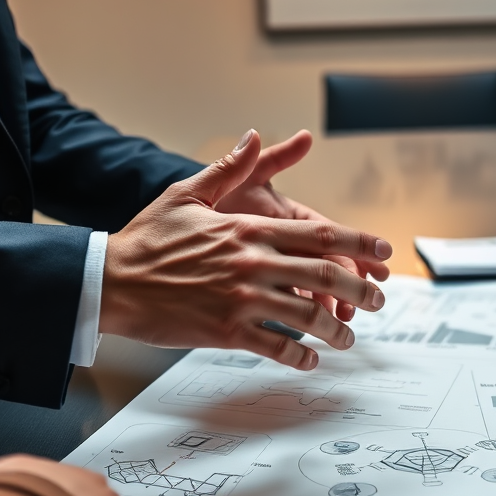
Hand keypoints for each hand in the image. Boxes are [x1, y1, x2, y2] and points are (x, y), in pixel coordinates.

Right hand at [99, 130, 392, 369]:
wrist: (111, 280)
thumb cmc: (148, 237)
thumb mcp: (188, 192)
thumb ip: (229, 168)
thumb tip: (254, 136)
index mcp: (248, 228)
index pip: (318, 234)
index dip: (359, 244)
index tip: (385, 252)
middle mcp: (252, 262)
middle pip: (324, 275)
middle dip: (361, 290)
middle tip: (379, 301)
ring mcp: (240, 298)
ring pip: (306, 316)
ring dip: (336, 328)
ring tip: (349, 337)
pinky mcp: (225, 331)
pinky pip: (275, 346)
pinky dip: (299, 356)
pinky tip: (311, 359)